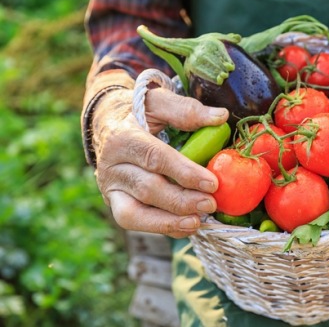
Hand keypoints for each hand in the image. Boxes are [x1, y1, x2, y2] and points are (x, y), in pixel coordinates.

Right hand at [91, 87, 228, 237]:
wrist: (106, 124)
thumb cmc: (137, 113)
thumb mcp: (158, 102)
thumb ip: (186, 110)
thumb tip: (220, 117)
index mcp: (123, 138)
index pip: (155, 158)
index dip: (185, 173)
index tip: (212, 183)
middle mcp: (112, 166)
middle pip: (147, 189)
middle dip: (181, 201)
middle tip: (210, 204)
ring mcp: (111, 188)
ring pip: (134, 213)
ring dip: (168, 222)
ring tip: (197, 222)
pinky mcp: (115, 203)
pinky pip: (135, 222)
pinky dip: (162, 227)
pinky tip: (186, 227)